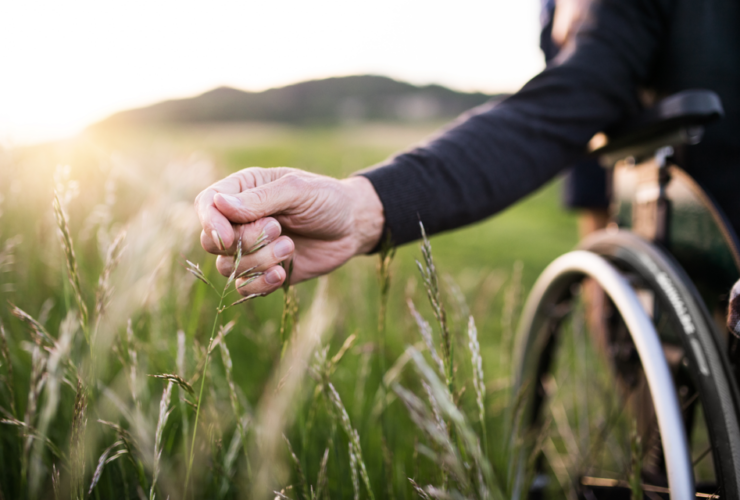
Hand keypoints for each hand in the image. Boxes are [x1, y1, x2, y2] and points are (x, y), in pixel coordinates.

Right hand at [194, 167, 383, 296]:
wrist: (353, 227)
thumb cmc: (327, 199)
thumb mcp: (298, 190)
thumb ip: (260, 198)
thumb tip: (219, 204)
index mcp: (244, 190)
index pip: (207, 204)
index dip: (210, 223)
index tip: (228, 237)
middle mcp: (240, 220)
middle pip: (212, 241)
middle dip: (243, 241)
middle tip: (277, 229)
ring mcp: (250, 248)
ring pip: (228, 267)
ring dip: (258, 261)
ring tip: (290, 247)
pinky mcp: (263, 272)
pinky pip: (244, 287)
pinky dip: (260, 284)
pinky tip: (281, 273)